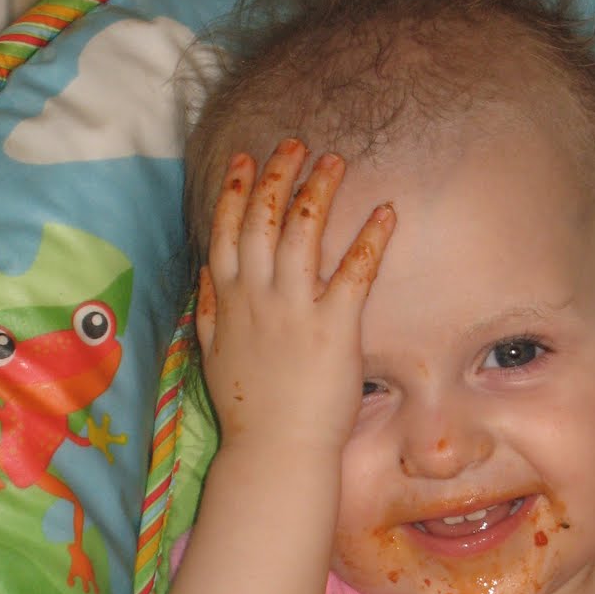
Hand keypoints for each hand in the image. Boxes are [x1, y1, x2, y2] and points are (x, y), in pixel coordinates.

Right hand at [195, 138, 394, 451]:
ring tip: (335, 161)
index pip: (227, 228)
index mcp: (228, 298)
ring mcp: (296, 308)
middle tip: (296, 144)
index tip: (247, 160)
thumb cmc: (249, 409)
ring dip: (319, 190)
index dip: (236, 189)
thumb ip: (209, 309)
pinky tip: (385, 212)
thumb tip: (209, 273)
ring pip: (304, 232)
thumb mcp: (213, 355)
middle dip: (279, 174)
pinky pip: (355, 271)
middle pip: (264, 217)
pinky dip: (371, 237)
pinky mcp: (336, 327)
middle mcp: (258, 295)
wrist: (276, 450)